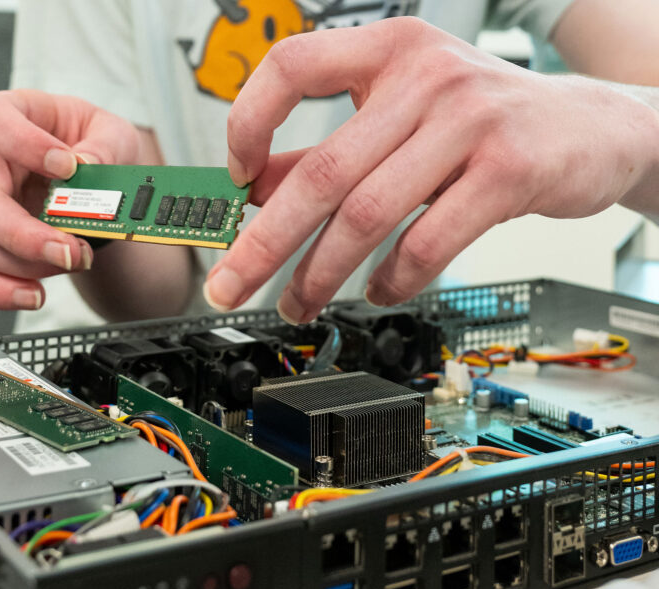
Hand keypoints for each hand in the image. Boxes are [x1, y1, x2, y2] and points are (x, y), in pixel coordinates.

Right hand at [0, 89, 142, 308]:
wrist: (99, 183)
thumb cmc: (98, 147)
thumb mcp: (115, 135)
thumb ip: (105, 147)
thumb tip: (87, 167)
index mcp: (13, 118)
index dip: (21, 143)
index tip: (67, 167)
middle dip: (24, 234)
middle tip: (72, 250)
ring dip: (27, 264)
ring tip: (76, 262)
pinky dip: (0, 291)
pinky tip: (35, 296)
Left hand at [206, 17, 658, 322]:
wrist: (590, 127)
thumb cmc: (483, 121)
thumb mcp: (403, 119)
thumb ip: (331, 150)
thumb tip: (255, 192)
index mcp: (388, 52)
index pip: (293, 66)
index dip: (249, 122)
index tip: (235, 180)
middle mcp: (425, 76)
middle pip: (321, 170)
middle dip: (264, 240)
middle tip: (231, 283)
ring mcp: (469, 121)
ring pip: (368, 213)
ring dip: (321, 273)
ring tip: (299, 303)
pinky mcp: (508, 171)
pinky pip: (428, 239)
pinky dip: (393, 278)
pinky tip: (377, 292)